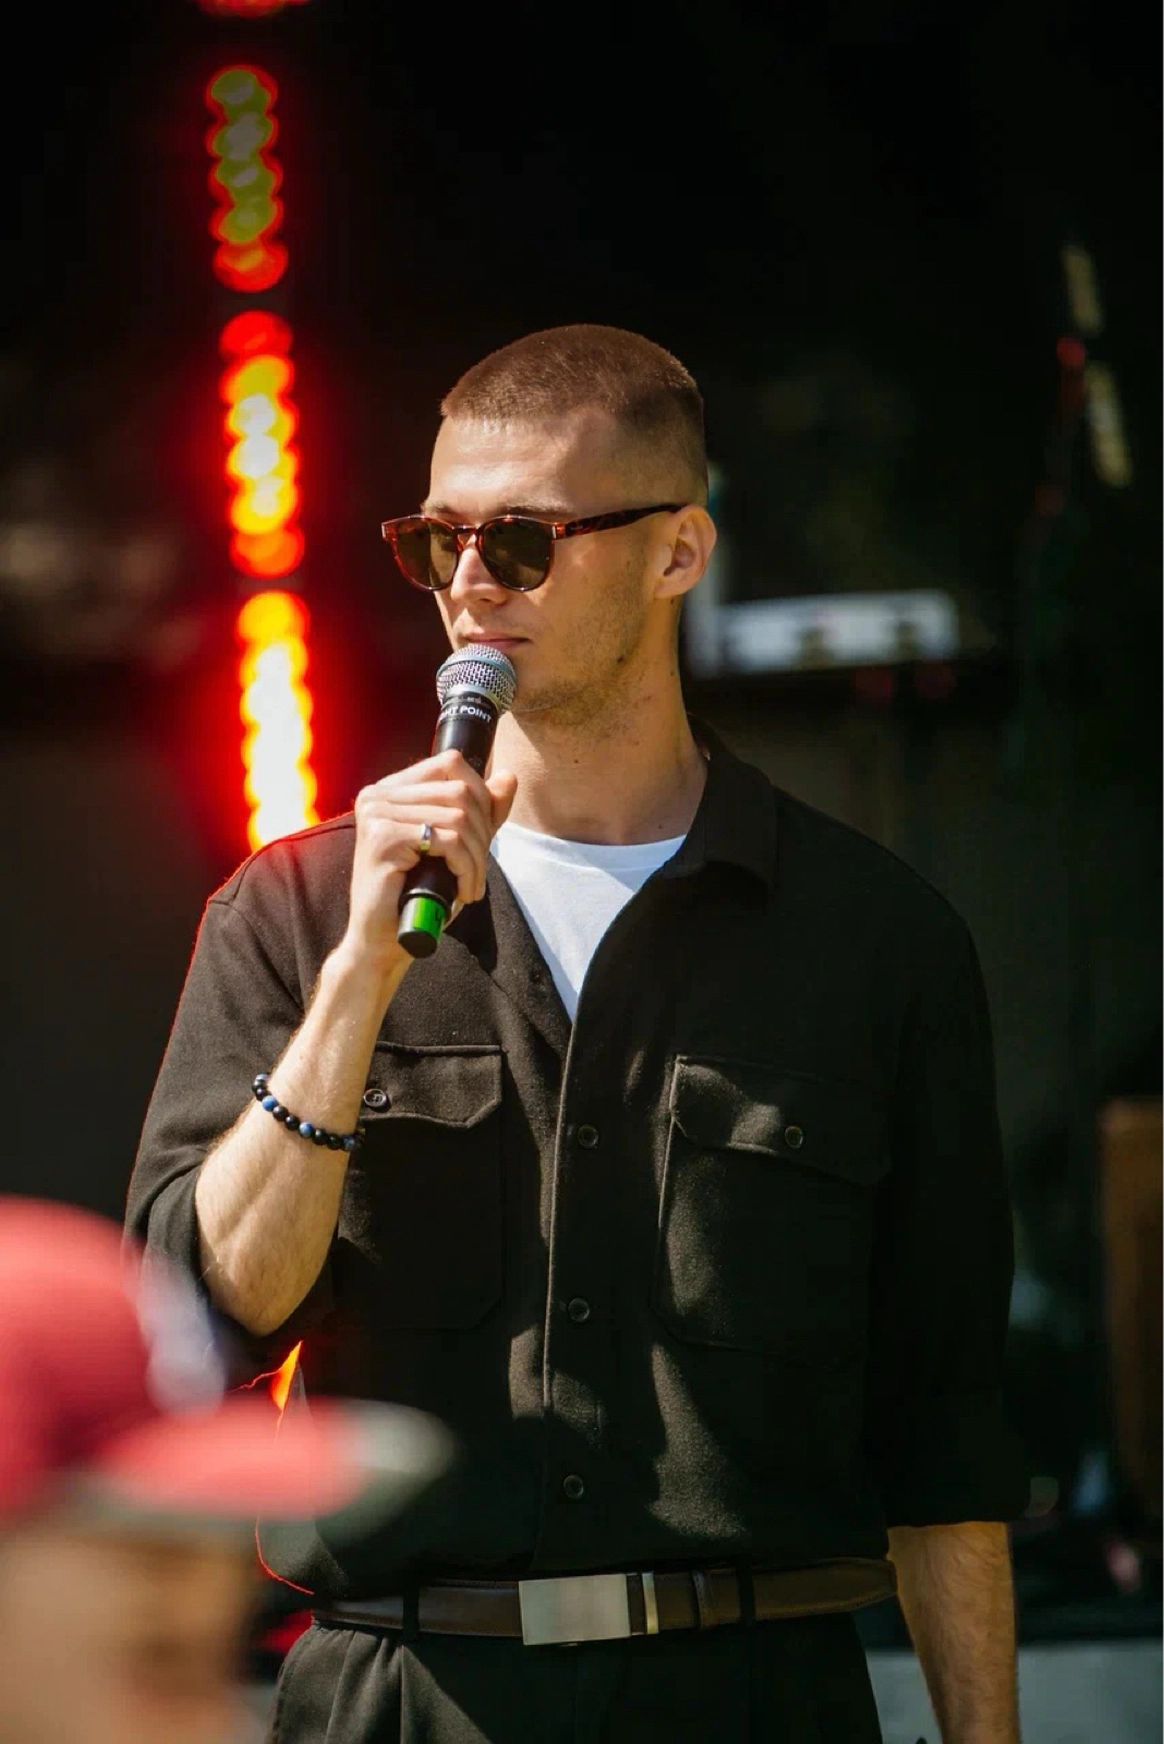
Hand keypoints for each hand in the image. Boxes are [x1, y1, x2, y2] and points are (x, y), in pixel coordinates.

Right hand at [344, 749, 517, 973]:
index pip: (451, 763)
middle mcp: (377, 794)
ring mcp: (376, 813)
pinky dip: (466, 869)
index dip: (481, 796)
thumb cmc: (417, 894)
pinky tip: (462, 891)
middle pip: (460, 791)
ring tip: (471, 886)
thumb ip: (481, 811)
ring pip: (458, 817)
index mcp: (390, 789)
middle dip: (484, 834)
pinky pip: (448, 841)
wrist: (382, 940)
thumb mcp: (456, 846)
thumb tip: (509, 778)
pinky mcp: (382, 838)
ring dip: (477, 858)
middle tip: (478, 872)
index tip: (483, 836)